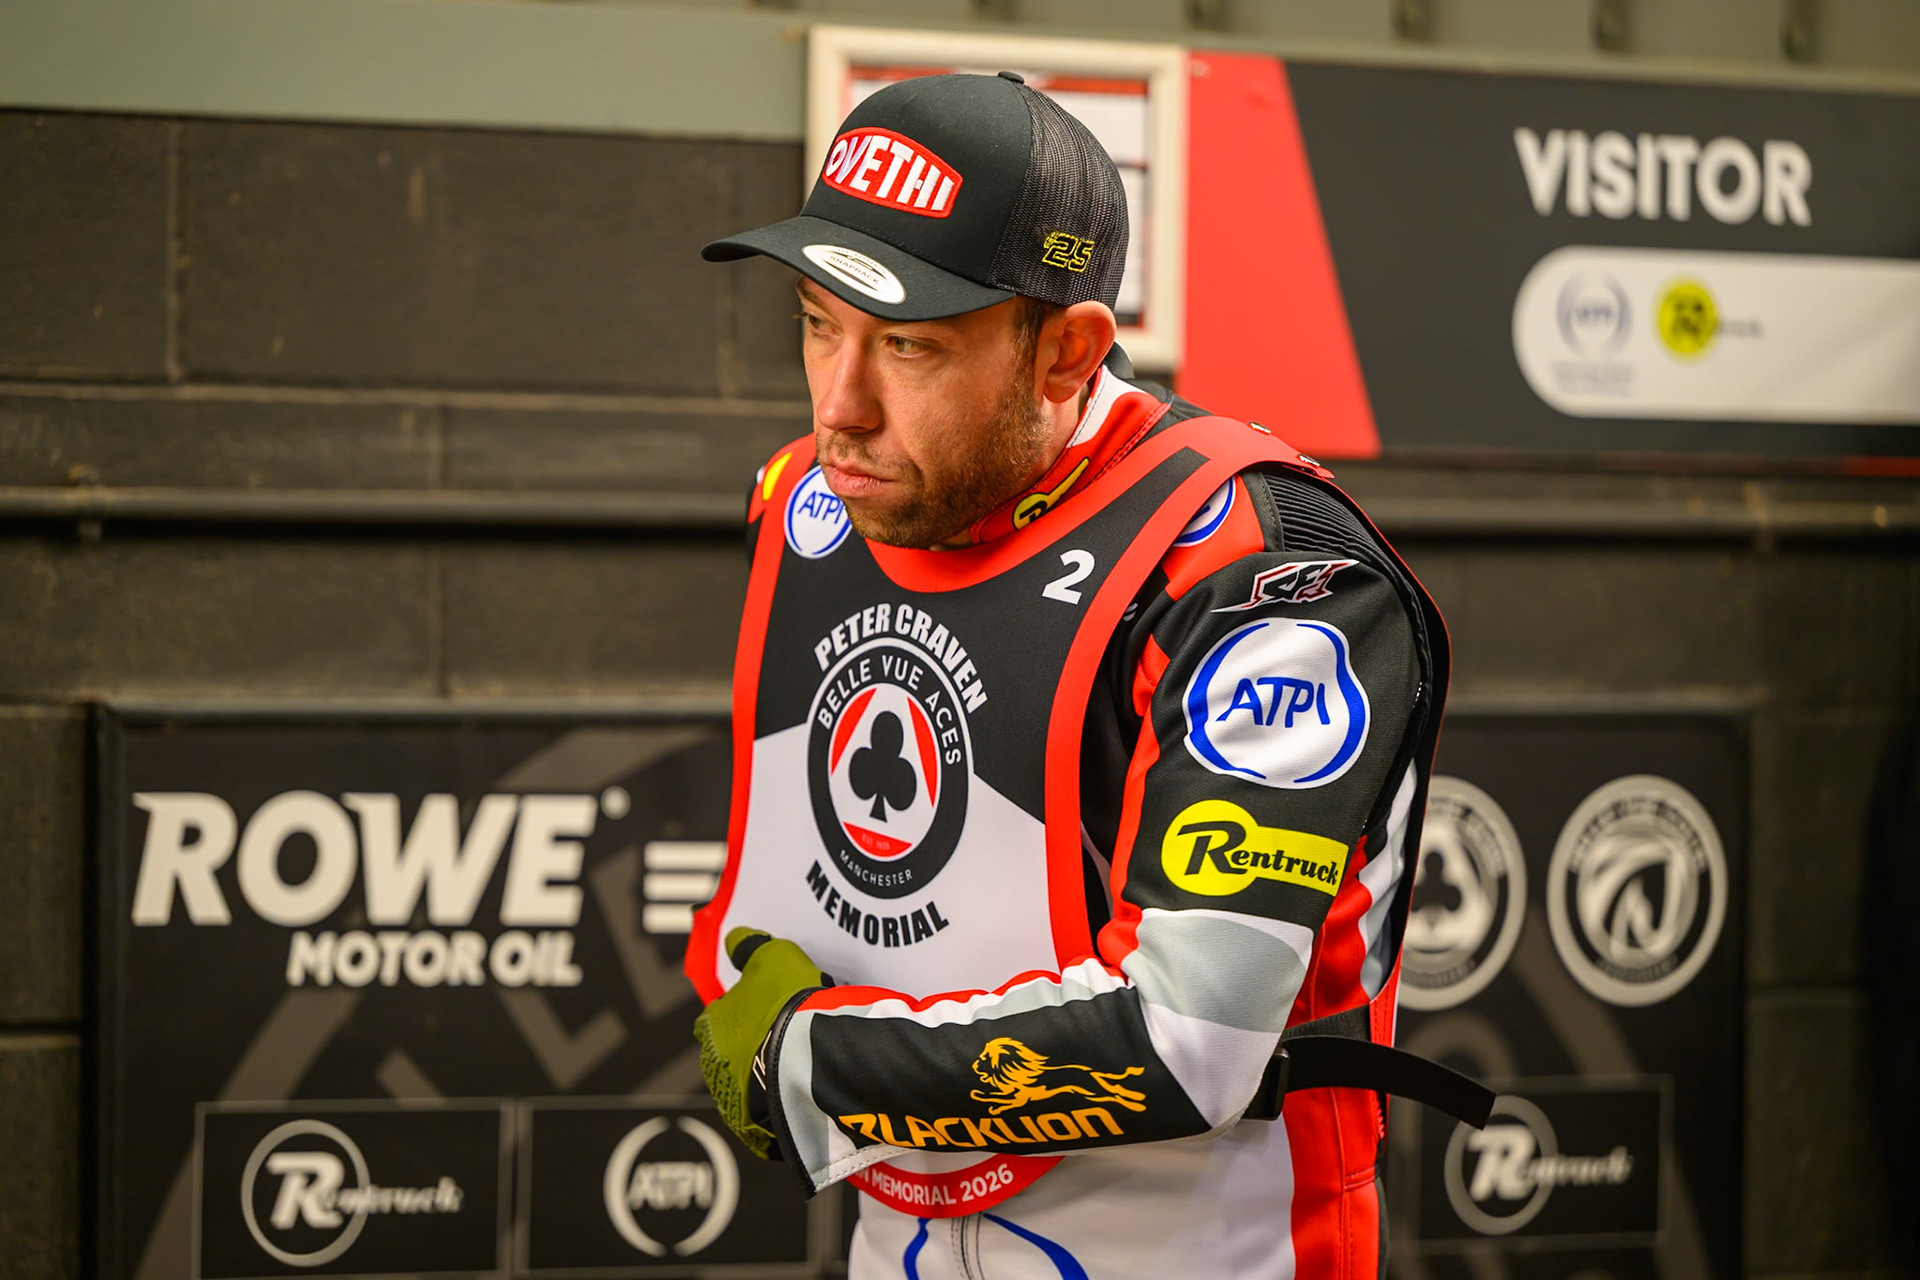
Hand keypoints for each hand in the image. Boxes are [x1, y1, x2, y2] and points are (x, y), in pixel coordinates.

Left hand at [694, 927, 827, 1157]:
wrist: (809, 1056)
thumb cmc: (789, 1004)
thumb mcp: (774, 957)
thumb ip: (751, 947)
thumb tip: (735, 938)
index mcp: (712, 1024)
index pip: (715, 1017)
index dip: (738, 1013)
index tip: (762, 1011)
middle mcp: (713, 1064)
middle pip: (727, 1054)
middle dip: (749, 1047)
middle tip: (782, 1037)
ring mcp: (732, 1100)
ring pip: (745, 1085)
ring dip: (763, 1076)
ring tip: (797, 1065)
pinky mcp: (755, 1129)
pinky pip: (765, 1115)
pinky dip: (779, 1104)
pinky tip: (801, 1091)